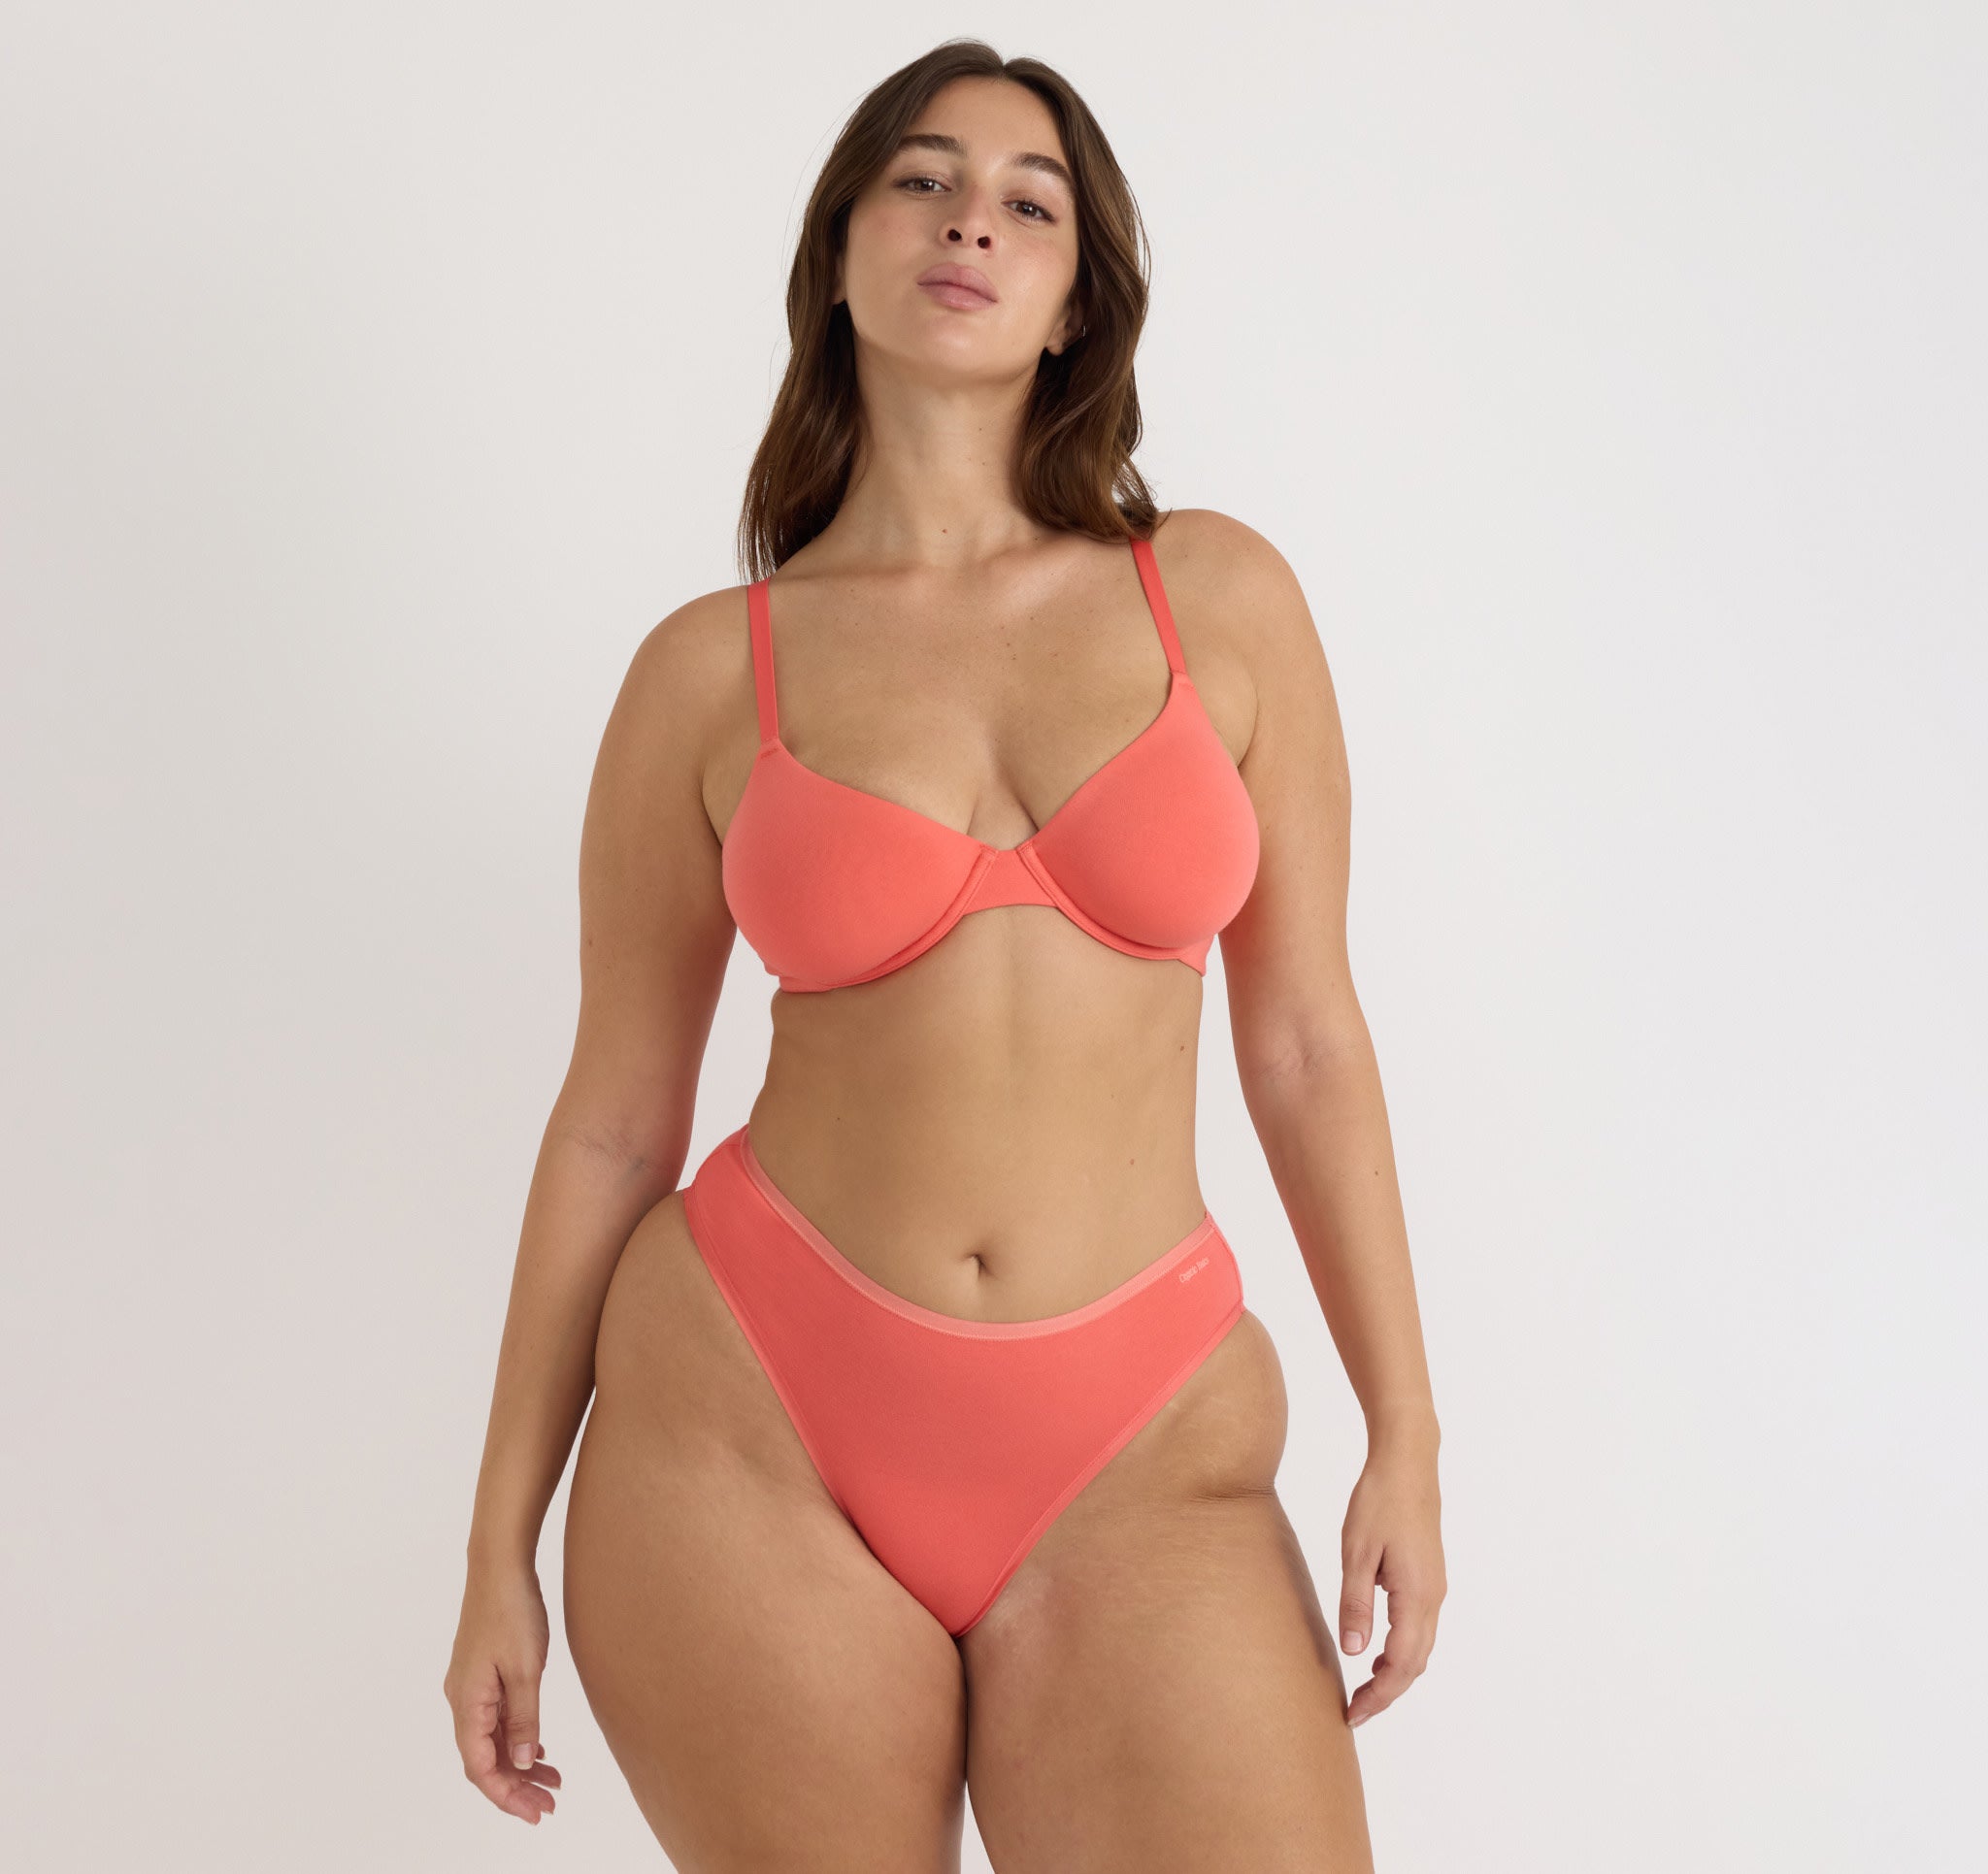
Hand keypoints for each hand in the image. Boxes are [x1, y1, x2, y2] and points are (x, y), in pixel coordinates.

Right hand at [443, 1561, 563, 1823]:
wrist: (500, 1565)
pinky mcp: (482, 1674)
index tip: (535, 1813)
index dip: (506, 1796)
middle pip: (484, 1759)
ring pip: (491, 1740)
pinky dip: (515, 1738)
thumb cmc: (511, 1611)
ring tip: (552, 1780)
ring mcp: (470, 1687)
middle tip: (549, 1804)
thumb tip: (520, 1763)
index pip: (479, 1767)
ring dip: (517, 1764)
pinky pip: (494, 1719)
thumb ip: (524, 1719)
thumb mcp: (525, 1670)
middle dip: (515, 1787)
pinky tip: (537, 1747)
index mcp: (467, 1703)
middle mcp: (462, 1700)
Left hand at [1338, 1434, 1444, 1728]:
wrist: (1408, 1462)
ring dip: (1395, 1673)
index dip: (1379, 1696)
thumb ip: (1355, 1603)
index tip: (1354, 1715)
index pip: (1401, 1665)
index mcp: (1416, 1596)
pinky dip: (1401, 1649)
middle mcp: (1433, 1598)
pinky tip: (1376, 1649)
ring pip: (1420, 1647)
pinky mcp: (1429, 1576)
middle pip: (1415, 1664)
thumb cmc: (1378, 1501)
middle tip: (1355, 1711)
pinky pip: (1419, 1627)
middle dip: (1387, 1693)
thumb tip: (1353, 1652)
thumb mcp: (1356, 1552)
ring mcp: (1435, 1587)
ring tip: (1363, 1687)